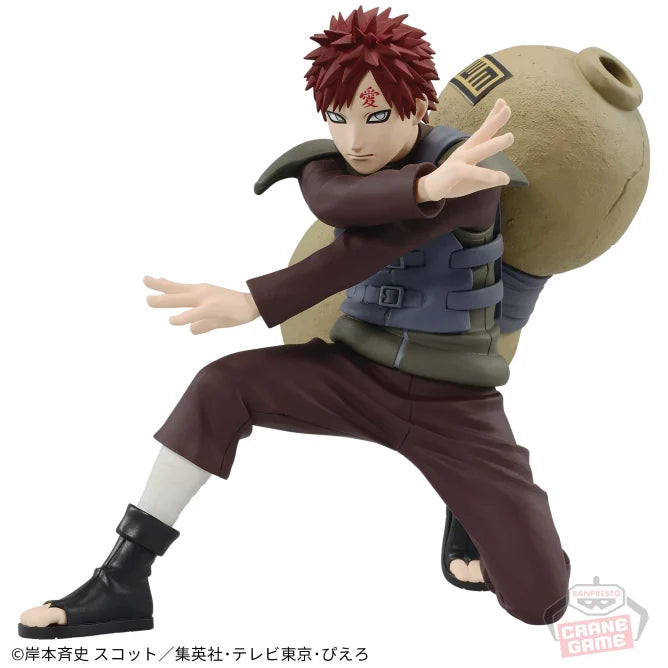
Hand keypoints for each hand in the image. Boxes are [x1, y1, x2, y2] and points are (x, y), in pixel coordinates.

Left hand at [144, 275, 259, 333]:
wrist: (254, 304)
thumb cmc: (236, 310)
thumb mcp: (215, 317)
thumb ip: (201, 322)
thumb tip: (190, 330)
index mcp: (201, 292)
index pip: (178, 287)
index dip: (164, 284)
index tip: (153, 280)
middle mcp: (200, 292)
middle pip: (174, 288)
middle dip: (157, 286)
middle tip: (144, 280)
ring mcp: (205, 299)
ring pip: (178, 298)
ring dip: (162, 300)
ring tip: (148, 300)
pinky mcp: (212, 308)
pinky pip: (193, 314)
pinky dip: (181, 317)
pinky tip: (173, 320)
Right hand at [416, 98, 513, 202]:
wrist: (429, 189)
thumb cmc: (453, 182)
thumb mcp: (474, 179)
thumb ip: (489, 178)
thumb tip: (506, 179)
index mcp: (470, 150)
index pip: (483, 132)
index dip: (493, 118)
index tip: (504, 103)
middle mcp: (465, 151)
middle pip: (482, 134)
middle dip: (494, 121)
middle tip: (507, 108)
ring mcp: (460, 160)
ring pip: (480, 150)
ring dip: (495, 143)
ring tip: (511, 137)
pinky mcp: (455, 172)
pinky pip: (474, 172)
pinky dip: (489, 175)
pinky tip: (503, 178)